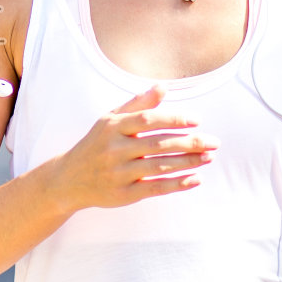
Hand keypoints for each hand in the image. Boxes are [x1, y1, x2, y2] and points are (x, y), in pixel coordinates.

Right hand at [49, 85, 219, 212]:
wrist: (68, 179)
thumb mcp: (110, 120)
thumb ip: (137, 104)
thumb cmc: (95, 144)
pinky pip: (155, 188)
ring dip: (188, 163)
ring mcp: (118, 174)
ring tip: (208, 157)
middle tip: (214, 142)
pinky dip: (177, 184)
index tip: (197, 121)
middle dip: (189, 143)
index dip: (173, 120)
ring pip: (159, 167)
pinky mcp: (123, 194)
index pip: (147, 120)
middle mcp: (114, 150)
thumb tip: (163, 87)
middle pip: (157, 144)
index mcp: (112, 128)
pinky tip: (195, 179)